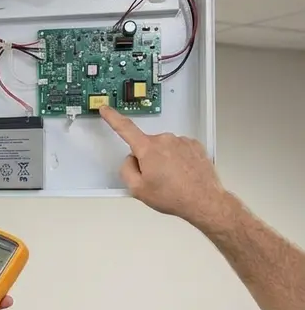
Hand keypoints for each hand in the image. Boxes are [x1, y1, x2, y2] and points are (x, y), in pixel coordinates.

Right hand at [99, 106, 229, 225]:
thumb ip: (126, 170)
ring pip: (163, 148)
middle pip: (146, 146)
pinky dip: (177, 160)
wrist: (204, 200)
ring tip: (173, 179)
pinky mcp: (194, 145)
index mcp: (148, 149)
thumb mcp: (138, 189)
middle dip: (147, 160)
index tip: (106, 109)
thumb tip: (130, 160)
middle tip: (156, 179)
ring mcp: (181, 141)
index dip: (113, 118)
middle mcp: (165, 140)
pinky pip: (178, 149)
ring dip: (164, 160)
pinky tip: (182, 174)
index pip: (125, 128)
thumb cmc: (174, 196)